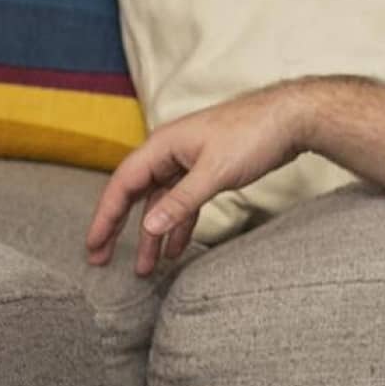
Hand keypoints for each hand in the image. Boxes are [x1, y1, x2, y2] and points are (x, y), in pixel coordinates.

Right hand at [85, 84, 312, 275]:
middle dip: (118, 229)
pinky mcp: (207, 171)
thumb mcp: (215, 172)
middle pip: (135, 195)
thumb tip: (148, 227)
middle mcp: (168, 153)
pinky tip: (176, 249)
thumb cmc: (253, 135)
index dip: (105, 217)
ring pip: (161, 203)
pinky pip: (184, 202)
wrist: (291, 117)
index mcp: (161, 146)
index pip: (122, 184)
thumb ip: (182, 201)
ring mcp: (187, 162)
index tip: (93, 245)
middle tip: (101, 259)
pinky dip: (179, 225)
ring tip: (145, 267)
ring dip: (153, 234)